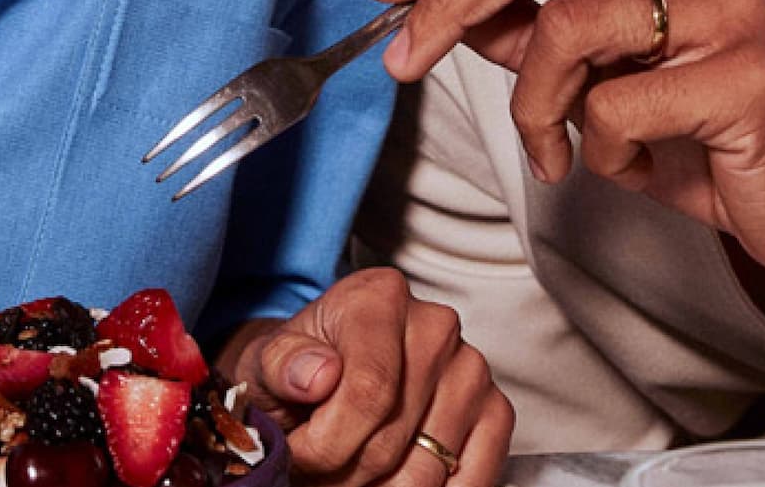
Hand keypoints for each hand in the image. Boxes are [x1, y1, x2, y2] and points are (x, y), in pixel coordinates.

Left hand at [222, 267, 512, 486]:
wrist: (321, 379)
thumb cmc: (297, 370)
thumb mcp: (269, 361)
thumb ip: (283, 364)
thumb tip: (317, 374)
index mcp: (379, 297)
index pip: (368, 391)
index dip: (327, 443)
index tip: (299, 456)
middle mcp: (434, 325)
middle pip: (392, 439)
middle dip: (345, 474)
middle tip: (320, 471)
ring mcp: (470, 368)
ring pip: (427, 470)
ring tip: (348, 474)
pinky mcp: (494, 410)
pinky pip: (474, 479)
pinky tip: (393, 482)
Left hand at [365, 0, 764, 287]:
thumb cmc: (709, 132)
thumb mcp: (601, 73)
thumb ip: (526, 30)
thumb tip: (436, 2)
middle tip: (403, 56)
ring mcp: (730, 5)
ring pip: (567, 26)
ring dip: (535, 105)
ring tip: (552, 149)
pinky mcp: (747, 75)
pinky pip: (618, 105)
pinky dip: (599, 147)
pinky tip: (632, 162)